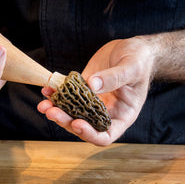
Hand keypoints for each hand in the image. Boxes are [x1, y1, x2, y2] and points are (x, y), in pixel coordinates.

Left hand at [38, 36, 153, 145]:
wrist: (134, 48)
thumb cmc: (140, 60)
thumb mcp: (132, 68)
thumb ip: (114, 77)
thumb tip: (92, 86)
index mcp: (123, 115)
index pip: (106, 135)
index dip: (90, 134)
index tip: (77, 123)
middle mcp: (107, 113)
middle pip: (84, 126)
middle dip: (66, 121)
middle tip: (51, 111)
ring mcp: (94, 102)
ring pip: (73, 114)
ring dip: (57, 111)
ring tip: (43, 104)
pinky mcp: (84, 90)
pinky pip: (68, 97)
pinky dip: (57, 95)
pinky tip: (47, 89)